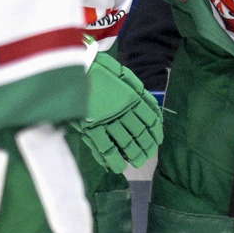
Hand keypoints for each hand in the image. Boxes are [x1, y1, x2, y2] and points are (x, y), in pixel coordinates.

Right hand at [71, 50, 162, 173]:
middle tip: (148, 156)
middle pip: (139, 133)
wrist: (75, 66)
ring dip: (134, 153)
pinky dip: (112, 159)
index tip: (158, 141)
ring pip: (126, 142)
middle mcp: (122, 111)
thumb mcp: (123, 75)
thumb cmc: (98, 68)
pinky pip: (104, 147)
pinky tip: (118, 166)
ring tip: (138, 162)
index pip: (149, 119)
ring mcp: (107, 120)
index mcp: (132, 97)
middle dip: (145, 146)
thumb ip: (138, 93)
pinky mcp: (91, 126)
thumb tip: (154, 114)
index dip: (155, 132)